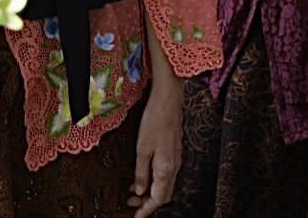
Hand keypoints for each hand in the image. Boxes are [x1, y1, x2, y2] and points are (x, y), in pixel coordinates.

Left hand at [128, 78, 182, 217]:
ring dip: (150, 191)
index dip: (147, 210)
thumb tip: (139, 191)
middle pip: (163, 194)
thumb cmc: (154, 121)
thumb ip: (141, 172)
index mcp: (166, 169)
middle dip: (148, 203)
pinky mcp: (174, 151)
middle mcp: (174, 167)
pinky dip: (154, 180)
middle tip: (131, 205)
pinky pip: (165, 173)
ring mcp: (175, 159)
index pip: (158, 198)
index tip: (136, 217)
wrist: (168, 100)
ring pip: (165, 184)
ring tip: (133, 193)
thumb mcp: (142, 149)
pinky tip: (142, 175)